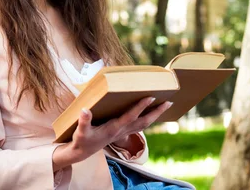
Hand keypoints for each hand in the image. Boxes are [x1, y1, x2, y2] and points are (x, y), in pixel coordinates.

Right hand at [52, 97, 171, 170]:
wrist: (82, 152)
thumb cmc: (82, 141)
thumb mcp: (81, 132)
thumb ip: (83, 121)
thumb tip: (85, 109)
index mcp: (113, 128)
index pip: (130, 116)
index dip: (140, 107)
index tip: (150, 97)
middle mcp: (121, 131)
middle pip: (144, 122)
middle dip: (156, 112)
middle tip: (169, 102)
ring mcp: (123, 133)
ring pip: (143, 124)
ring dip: (155, 116)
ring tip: (164, 106)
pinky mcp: (122, 133)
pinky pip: (138, 125)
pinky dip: (147, 119)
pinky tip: (151, 114)